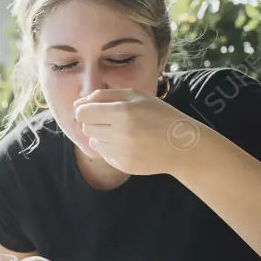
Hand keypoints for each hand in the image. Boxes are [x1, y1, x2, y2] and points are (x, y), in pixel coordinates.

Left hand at [74, 88, 203, 176]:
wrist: (182, 145)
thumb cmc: (158, 115)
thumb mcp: (136, 96)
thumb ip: (104, 96)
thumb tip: (78, 103)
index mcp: (123, 112)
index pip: (83, 113)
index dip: (85, 110)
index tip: (94, 110)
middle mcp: (121, 133)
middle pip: (86, 127)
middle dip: (95, 122)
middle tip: (114, 120)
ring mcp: (121, 152)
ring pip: (93, 142)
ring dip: (102, 136)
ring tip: (122, 132)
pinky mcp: (123, 165)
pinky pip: (104, 155)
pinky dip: (111, 148)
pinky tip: (128, 144)